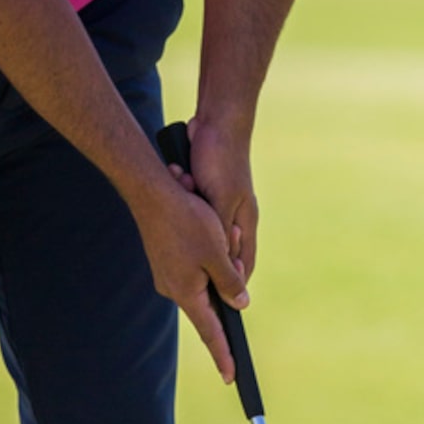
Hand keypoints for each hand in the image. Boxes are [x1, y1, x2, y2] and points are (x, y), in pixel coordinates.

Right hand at [136, 175, 248, 382]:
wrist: (151, 192)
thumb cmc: (187, 221)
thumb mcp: (217, 253)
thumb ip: (230, 282)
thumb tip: (241, 304)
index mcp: (187, 293)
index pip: (210, 332)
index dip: (223, 354)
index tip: (231, 377)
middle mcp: (174, 289)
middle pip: (208, 304)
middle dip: (226, 294)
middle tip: (231, 276)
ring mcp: (168, 274)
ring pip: (202, 282)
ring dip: (218, 265)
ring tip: (222, 237)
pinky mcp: (166, 260)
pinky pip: (193, 267)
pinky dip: (207, 257)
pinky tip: (209, 235)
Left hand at [177, 117, 259, 278]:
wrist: (216, 122)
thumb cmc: (221, 161)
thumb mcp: (220, 203)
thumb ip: (224, 240)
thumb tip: (227, 275)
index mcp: (245, 223)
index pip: (242, 266)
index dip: (231, 286)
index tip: (216, 301)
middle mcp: (234, 218)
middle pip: (218, 253)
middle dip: (201, 252)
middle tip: (184, 254)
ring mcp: (219, 205)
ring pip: (201, 232)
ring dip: (189, 223)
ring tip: (183, 196)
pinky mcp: (204, 193)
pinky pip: (191, 211)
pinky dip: (182, 201)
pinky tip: (178, 185)